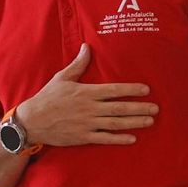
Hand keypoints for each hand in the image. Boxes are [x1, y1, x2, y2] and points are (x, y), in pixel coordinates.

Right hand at [17, 44, 157, 146]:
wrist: (31, 121)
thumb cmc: (47, 98)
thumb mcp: (61, 78)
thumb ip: (78, 64)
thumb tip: (87, 47)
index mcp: (86, 92)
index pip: (114, 90)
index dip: (131, 90)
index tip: (146, 90)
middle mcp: (89, 108)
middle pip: (119, 108)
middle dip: (139, 108)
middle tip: (156, 108)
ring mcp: (87, 124)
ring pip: (115, 123)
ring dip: (134, 122)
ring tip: (149, 121)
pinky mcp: (82, 137)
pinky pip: (104, 138)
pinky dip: (119, 139)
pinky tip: (132, 138)